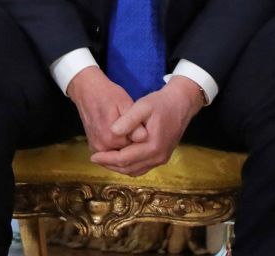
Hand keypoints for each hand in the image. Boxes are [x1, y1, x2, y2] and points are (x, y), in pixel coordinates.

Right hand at [67, 66, 143, 152]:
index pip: (137, 146)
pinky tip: (116, 131)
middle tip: (132, 124)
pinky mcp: (93, 146)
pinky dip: (116, 145)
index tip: (139, 124)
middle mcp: (102, 147)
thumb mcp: (125, 104)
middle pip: (127, 151)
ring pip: (119, 152)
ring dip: (124, 143)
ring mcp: (96, 148)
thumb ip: (135, 123)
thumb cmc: (108, 95)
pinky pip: (110, 151)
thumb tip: (144, 138)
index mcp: (112, 138)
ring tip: (124, 126)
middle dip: (133, 141)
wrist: (86, 91)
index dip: (140, 136)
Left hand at [89, 76, 205, 176]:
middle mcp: (158, 157)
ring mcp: (162, 159)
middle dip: (110, 165)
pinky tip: (118, 157)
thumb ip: (128, 120)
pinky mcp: (162, 157)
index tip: (92, 156)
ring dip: (119, 167)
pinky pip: (142, 167)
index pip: (124, 159)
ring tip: (103, 159)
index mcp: (152, 146)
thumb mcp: (143, 106)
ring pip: (135, 170)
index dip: (107, 159)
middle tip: (95, 159)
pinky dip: (128, 165)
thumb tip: (112, 132)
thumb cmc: (161, 103)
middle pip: (129, 168)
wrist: (182, 104)